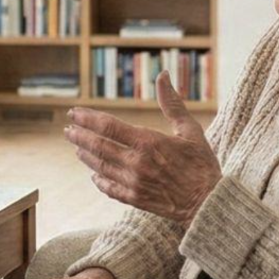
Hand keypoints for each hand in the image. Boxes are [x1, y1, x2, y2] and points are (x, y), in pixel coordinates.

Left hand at [66, 71, 222, 227]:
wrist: (209, 203)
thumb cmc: (202, 164)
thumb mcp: (190, 130)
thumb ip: (172, 103)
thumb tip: (163, 75)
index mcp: (148, 142)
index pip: (108, 126)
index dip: (87, 118)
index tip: (74, 113)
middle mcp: (136, 163)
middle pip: (98, 146)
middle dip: (80, 136)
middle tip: (68, 129)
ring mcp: (133, 183)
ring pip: (100, 167)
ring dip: (86, 156)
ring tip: (77, 148)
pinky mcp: (135, 199)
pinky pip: (110, 188)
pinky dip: (99, 180)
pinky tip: (94, 174)